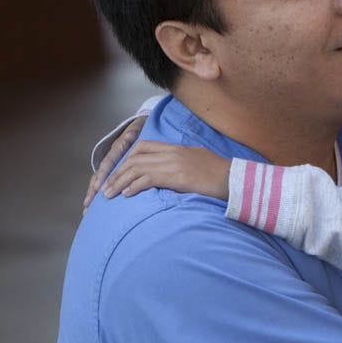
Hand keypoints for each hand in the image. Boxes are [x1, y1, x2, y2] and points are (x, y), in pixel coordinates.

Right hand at [84, 117, 145, 207]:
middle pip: (100, 175)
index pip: (108, 164)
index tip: (99, 188)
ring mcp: (111, 163)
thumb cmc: (140, 129)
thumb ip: (133, 134)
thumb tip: (130, 135)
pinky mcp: (114, 167)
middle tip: (88, 204)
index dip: (103, 176)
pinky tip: (94, 202)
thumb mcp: (137, 129)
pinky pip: (104, 181)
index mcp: (117, 148)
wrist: (139, 124)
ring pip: (100, 179)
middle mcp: (111, 157)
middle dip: (93, 190)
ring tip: (87, 208)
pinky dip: (98, 191)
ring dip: (93, 193)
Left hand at [101, 141, 232, 199]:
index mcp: (176, 148)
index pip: (144, 147)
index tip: (119, 172)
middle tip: (106, 186)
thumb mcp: (198, 161)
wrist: (234, 178)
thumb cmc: (220, 174)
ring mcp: (174, 163)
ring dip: (120, 181)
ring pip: (137, 169)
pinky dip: (134, 186)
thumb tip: (172, 172)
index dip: (127, 159)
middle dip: (117, 173)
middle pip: (135, 158)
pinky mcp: (176, 176)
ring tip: (110, 194)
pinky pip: (148, 179)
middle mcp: (172, 153)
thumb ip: (182, 162)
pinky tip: (126, 195)